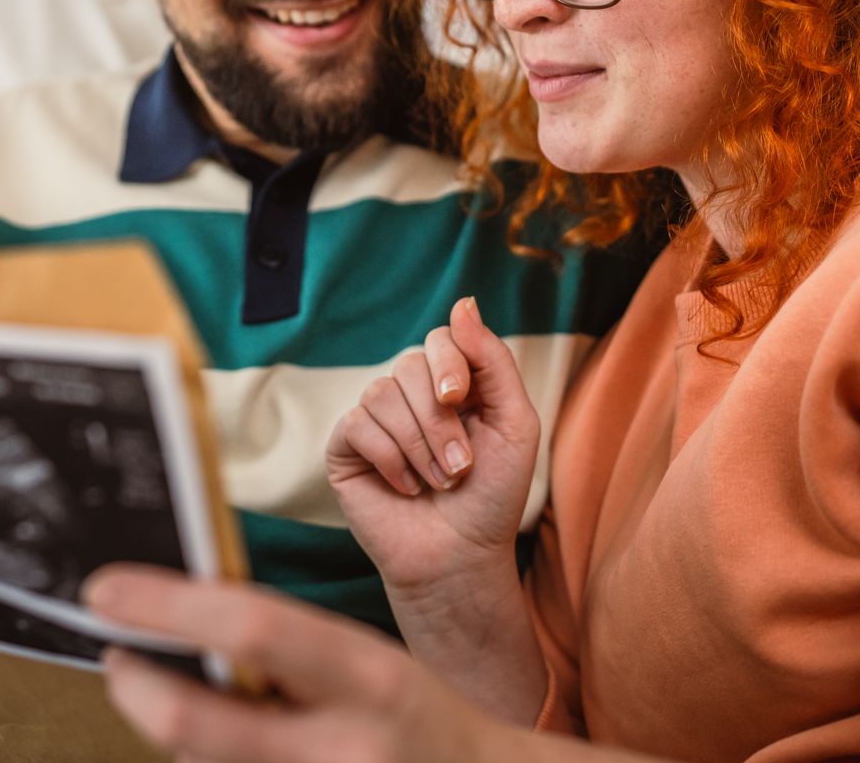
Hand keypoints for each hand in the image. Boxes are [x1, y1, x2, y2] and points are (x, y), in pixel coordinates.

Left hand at [85, 566, 526, 762]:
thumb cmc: (409, 714)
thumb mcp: (365, 660)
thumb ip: (283, 643)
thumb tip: (180, 608)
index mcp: (368, 678)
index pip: (255, 628)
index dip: (168, 606)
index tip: (105, 590)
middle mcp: (344, 748)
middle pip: (196, 725)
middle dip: (135, 690)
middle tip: (114, 658)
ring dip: (167, 729)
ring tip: (167, 696)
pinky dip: (200, 758)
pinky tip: (208, 739)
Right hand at [325, 297, 539, 594]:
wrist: (461, 557)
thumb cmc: (493, 495)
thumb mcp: (514, 422)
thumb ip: (493, 360)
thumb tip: (462, 303)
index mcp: (451, 383)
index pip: (441, 338)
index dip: (449, 362)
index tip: (460, 398)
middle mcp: (410, 395)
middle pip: (411, 365)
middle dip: (440, 421)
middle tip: (460, 467)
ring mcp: (375, 419)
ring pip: (383, 393)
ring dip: (419, 445)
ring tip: (438, 482)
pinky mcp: (346, 447)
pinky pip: (358, 425)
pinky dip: (390, 459)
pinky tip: (406, 487)